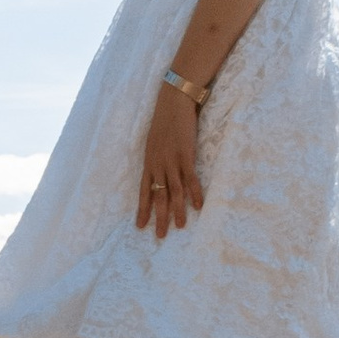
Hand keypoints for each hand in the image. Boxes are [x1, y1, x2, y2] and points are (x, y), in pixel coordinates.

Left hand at [137, 84, 204, 238]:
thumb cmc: (165, 120)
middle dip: (158, 217)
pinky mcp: (185, 154)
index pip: (144, 190)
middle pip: (158, 195)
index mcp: (149, 162)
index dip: (143, 209)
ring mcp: (172, 160)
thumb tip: (158, 172)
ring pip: (174, 191)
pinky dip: (194, 193)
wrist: (173, 101)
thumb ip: (156, 158)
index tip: (140, 226)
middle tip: (160, 236)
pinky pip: (190, 178)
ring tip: (180, 227)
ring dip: (177, 210)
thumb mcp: (154, 142)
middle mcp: (158, 164)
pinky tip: (198, 206)